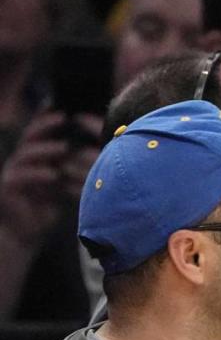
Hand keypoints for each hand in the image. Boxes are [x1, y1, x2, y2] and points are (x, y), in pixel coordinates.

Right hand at [0, 111, 101, 244]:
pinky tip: (53, 174)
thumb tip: (93, 152)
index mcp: (34, 156)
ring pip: (26, 154)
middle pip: (30, 136)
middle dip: (46, 124)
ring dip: (46, 149)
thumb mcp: (61, 184)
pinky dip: (38, 174)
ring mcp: (12, 172)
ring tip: (64, 147)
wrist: (27, 232)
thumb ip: (69, 167)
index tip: (65, 107)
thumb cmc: (47, 206)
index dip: (48, 117)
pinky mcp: (8, 187)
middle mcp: (21, 160)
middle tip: (63, 118)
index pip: (39, 131)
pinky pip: (21, 176)